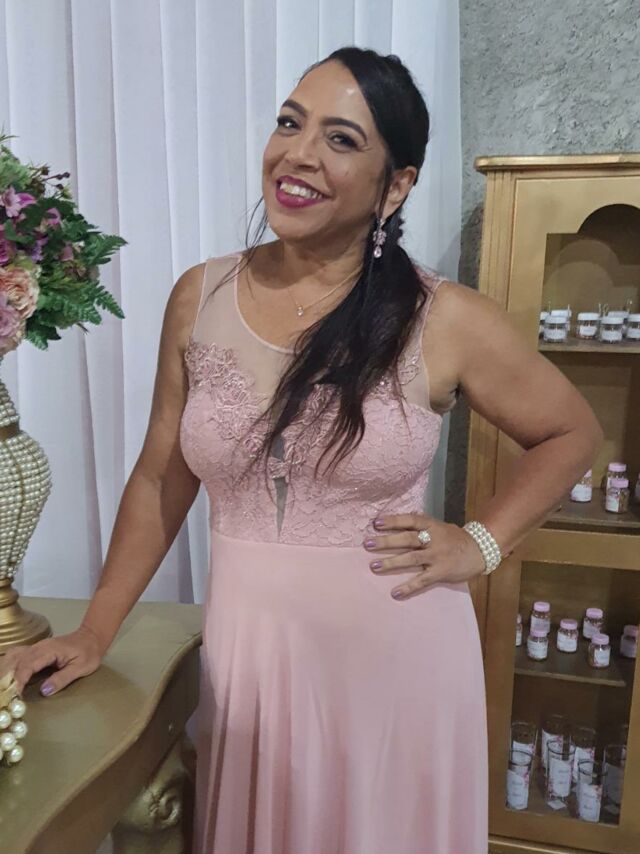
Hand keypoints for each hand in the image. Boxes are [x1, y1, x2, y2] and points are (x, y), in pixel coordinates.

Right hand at [0, 626, 103, 695]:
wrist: (92, 637)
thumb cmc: (89, 653)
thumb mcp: (81, 668)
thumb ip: (62, 679)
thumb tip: (44, 691)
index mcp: (50, 650)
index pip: (28, 665)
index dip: (19, 680)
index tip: (15, 694)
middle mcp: (39, 646)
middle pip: (17, 661)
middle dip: (9, 678)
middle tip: (6, 695)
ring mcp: (37, 646)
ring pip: (14, 657)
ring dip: (7, 671)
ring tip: (5, 688)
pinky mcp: (36, 649)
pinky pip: (18, 655)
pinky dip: (10, 665)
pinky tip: (8, 676)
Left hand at [363, 512, 485, 599]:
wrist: (480, 551)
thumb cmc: (454, 538)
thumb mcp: (439, 526)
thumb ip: (422, 525)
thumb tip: (399, 522)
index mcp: (432, 525)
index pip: (410, 520)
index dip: (393, 521)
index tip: (376, 523)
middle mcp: (433, 539)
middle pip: (407, 539)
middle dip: (386, 541)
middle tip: (367, 544)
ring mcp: (437, 556)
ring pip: (411, 558)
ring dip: (392, 562)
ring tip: (374, 566)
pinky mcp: (441, 572)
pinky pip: (422, 580)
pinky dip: (408, 587)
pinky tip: (395, 593)